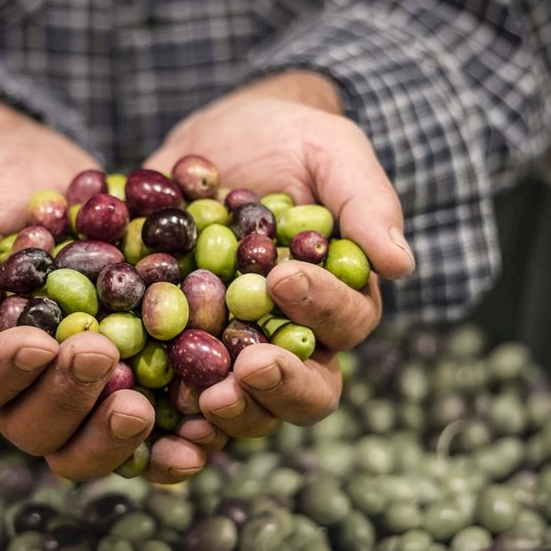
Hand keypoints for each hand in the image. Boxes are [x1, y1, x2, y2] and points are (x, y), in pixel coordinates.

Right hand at [0, 93, 221, 481]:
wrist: (43, 174)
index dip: (4, 371)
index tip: (38, 342)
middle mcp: (24, 385)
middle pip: (35, 426)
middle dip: (67, 397)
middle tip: (100, 355)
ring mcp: (79, 386)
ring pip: (88, 438)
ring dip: (114, 433)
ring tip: (144, 404)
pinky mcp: (131, 374)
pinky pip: (149, 422)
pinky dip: (169, 438)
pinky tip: (198, 435)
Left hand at [145, 71, 415, 436]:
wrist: (217, 140)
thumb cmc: (288, 140)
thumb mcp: (330, 151)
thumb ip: (365, 201)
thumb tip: (400, 264)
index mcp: (337, 298)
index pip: (345, 323)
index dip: (320, 308)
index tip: (283, 280)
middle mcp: (291, 336)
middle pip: (305, 388)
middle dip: (280, 385)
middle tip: (247, 370)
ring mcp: (234, 347)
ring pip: (247, 405)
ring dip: (230, 411)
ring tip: (202, 396)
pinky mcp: (181, 347)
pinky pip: (180, 393)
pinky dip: (170, 410)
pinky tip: (151, 408)